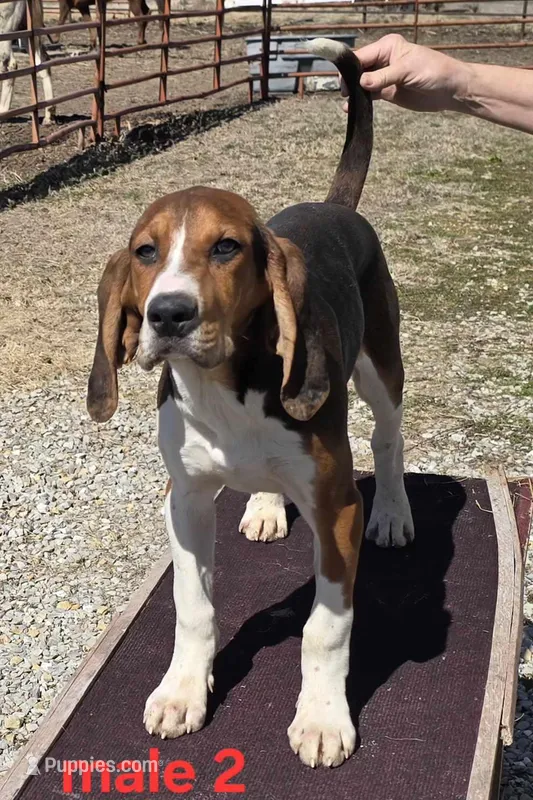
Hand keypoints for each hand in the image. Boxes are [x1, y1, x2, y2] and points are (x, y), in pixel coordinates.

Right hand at [342, 34, 471, 112]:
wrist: (450, 90)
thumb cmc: (433, 71)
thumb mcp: (407, 71)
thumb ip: (383, 77)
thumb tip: (361, 84)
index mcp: (388, 47)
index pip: (362, 56)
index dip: (349, 67)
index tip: (340, 80)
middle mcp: (383, 60)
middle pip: (358, 70)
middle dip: (350, 81)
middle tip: (346, 94)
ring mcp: (384, 78)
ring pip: (362, 84)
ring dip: (354, 93)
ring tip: (348, 104)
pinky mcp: (388, 93)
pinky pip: (369, 96)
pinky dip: (360, 102)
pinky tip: (352, 108)